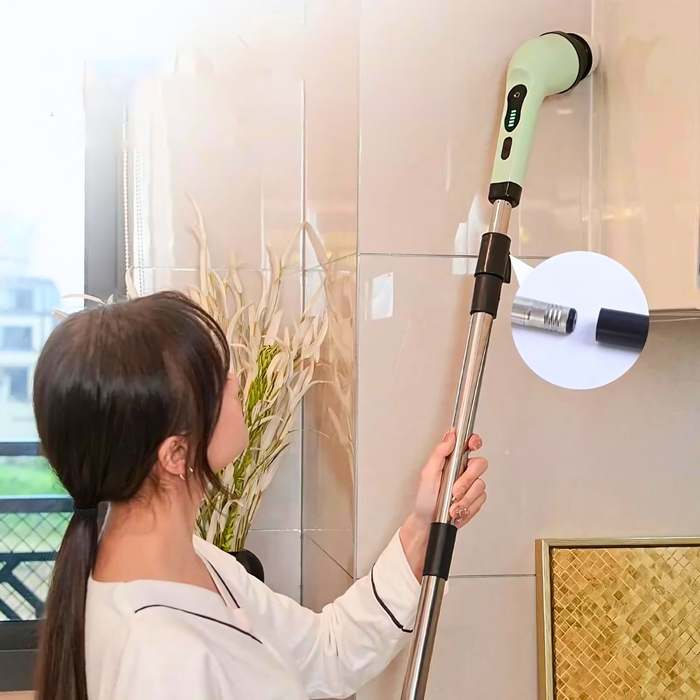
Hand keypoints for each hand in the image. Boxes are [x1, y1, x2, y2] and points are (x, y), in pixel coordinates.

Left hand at [400, 432, 487, 579]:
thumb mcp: (428, 474)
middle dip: (467, 479)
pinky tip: (457, 510)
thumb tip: (450, 436)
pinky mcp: (476, 500)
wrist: (428, 524)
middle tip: (455, 489)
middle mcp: (463, 471)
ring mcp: (471, 485)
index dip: (474, 441)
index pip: (468, 444)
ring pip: (480, 485)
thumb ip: (439, 453)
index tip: (472, 444)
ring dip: (465, 497)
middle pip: (480, 464)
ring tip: (452, 504)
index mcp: (451, 461)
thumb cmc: (425, 500)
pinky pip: (481, 499)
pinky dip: (468, 507)